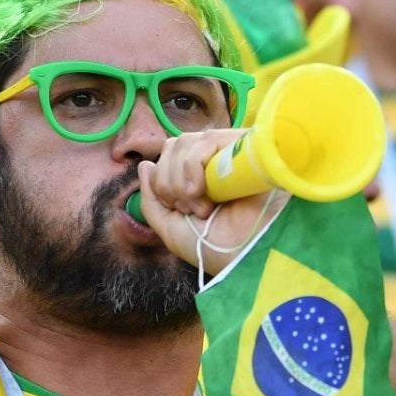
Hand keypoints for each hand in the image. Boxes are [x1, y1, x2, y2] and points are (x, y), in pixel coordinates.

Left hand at [135, 129, 288, 275]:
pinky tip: (204, 191)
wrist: (249, 256)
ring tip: (203, 206)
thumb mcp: (171, 228)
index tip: (179, 210)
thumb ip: (152, 199)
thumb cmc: (217, 248)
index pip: (166, 157)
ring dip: (181, 178)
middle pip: (173, 146)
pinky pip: (206, 139)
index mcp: (199, 177)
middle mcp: (215, 162)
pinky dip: (192, 166)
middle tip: (192, 210)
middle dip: (169, 182)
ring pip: (186, 142)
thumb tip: (145, 164)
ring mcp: (230, 152)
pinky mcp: (244, 147)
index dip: (162, 182)